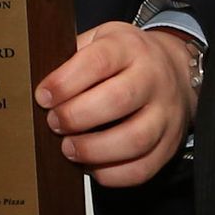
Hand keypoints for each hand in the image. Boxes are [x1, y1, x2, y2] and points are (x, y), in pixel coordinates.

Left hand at [35, 21, 198, 187]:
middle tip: (54, 124)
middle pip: (118, 100)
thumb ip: (73, 57)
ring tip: (69, 149)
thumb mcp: (101, 40)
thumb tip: (37, 86)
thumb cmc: (127, 59)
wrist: (176, 70)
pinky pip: (143, 168)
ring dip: (93, 150)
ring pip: (135, 139)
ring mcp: (166, 113)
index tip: (43, 97)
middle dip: (76, 117)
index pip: (99, 61)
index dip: (66, 82)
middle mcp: (153, 79)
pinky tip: (92, 166)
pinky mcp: (170, 144)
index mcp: (130, 48)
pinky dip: (111, 174)